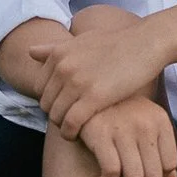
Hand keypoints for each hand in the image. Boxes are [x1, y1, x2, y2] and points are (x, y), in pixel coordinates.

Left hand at [29, 19, 169, 138]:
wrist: (147, 42)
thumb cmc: (117, 43)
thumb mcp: (82, 40)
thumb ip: (54, 48)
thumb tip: (30, 51)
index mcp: (58, 54)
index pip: (40, 87)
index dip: (51, 100)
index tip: (64, 106)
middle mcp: (63, 67)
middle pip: (46, 104)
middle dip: (56, 114)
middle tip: (71, 121)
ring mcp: (77, 82)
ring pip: (56, 116)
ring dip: (63, 127)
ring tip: (75, 130)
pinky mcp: (94, 97)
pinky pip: (71, 123)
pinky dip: (71, 134)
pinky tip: (79, 136)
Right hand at [79, 98, 176, 176]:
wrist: (88, 94)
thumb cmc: (120, 114)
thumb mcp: (145, 125)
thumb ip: (160, 150)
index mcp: (160, 120)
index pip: (169, 165)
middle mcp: (145, 123)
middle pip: (153, 176)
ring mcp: (123, 128)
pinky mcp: (100, 134)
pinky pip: (112, 172)